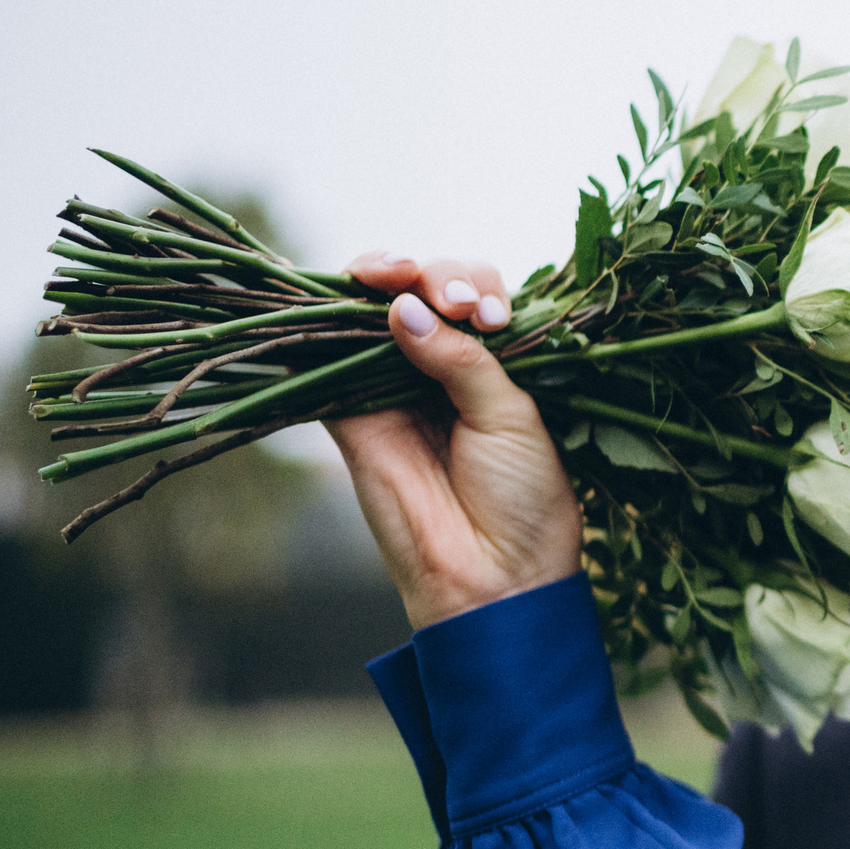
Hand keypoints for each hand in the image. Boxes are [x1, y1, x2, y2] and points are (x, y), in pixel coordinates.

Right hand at [327, 253, 582, 629]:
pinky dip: (332, 312)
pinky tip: (352, 286)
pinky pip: (328, 351)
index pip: (477, 297)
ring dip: (387, 275)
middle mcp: (441, 368)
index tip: (491, 318)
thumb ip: (462, 358)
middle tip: (460, 306)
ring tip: (401, 278)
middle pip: (427, 290)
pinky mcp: (349, 409)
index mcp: (494, 367)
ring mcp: (391, 384)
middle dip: (439, 277)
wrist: (490, 573)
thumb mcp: (509, 416)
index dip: (478, 288)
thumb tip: (403, 307)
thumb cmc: (521, 497)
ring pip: (377, 307)